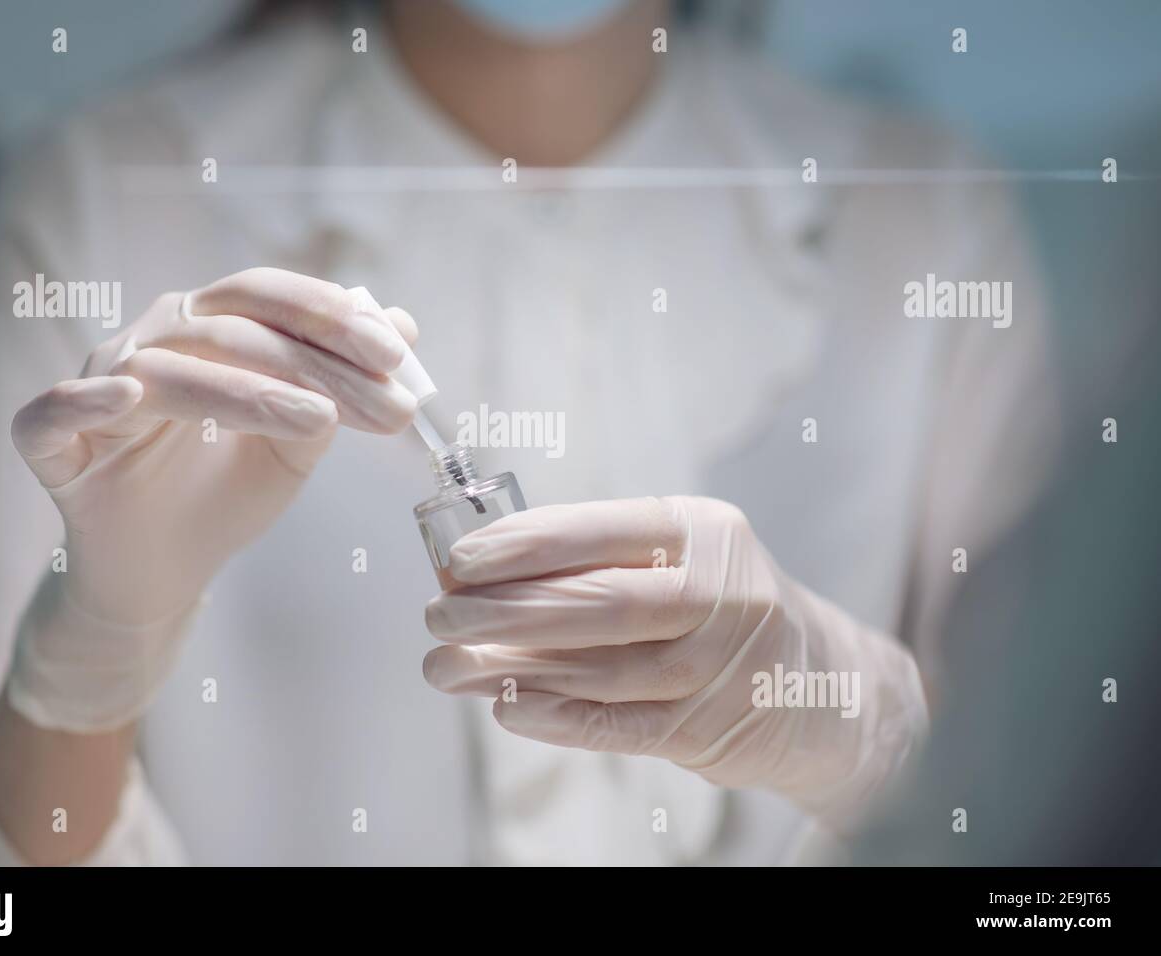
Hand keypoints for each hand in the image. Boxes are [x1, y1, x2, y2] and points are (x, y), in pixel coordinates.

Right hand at [7, 268, 416, 729]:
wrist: (163, 570)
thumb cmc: (224, 492)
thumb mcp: (298, 442)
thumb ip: (338, 384)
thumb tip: (403, 323)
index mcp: (206, 327)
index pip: (267, 298)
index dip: (331, 317)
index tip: (398, 354)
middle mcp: (151, 341)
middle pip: (232, 331)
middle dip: (315, 363)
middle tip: (386, 401)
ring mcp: (97, 385)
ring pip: (168, 371)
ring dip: (247, 392)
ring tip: (318, 420)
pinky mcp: (48, 439)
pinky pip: (54, 410)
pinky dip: (88, 398)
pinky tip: (129, 395)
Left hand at [422, 496, 928, 828]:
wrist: (820, 685)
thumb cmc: (720, 607)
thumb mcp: (680, 558)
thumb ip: (597, 561)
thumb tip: (479, 574)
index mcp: (704, 531)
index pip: (602, 531)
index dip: (525, 544)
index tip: (460, 558)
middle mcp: (722, 593)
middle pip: (598, 602)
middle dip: (504, 610)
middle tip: (437, 617)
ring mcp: (720, 666)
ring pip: (601, 668)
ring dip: (512, 668)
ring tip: (446, 666)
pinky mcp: (708, 727)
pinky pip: (618, 724)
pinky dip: (557, 717)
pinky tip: (506, 705)